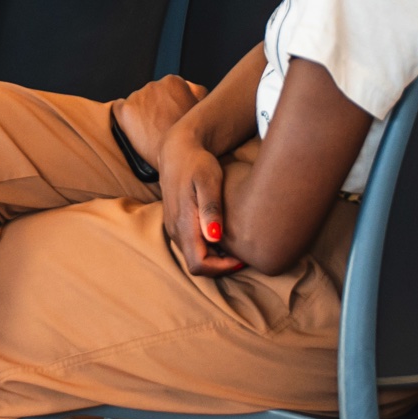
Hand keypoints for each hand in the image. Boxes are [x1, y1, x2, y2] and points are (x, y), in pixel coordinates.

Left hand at [112, 75, 201, 168]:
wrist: (177, 156)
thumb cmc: (189, 137)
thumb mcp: (201, 108)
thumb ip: (195, 93)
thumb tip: (190, 89)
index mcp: (173, 82)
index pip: (167, 88)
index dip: (168, 102)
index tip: (169, 113)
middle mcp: (154, 85)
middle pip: (151, 94)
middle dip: (153, 106)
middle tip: (159, 124)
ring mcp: (137, 97)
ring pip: (136, 102)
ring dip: (140, 112)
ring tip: (149, 130)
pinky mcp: (124, 110)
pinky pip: (118, 109)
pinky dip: (123, 117)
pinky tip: (132, 128)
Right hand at [157, 138, 241, 274]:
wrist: (177, 150)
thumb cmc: (197, 163)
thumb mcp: (208, 181)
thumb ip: (210, 209)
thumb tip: (214, 238)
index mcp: (183, 224)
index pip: (199, 264)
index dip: (221, 268)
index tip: (241, 258)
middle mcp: (175, 231)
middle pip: (197, 264)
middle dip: (220, 265)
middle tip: (244, 254)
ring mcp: (173, 228)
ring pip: (195, 256)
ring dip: (216, 257)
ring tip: (237, 245)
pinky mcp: (176, 224)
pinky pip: (193, 245)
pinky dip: (210, 247)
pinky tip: (225, 234)